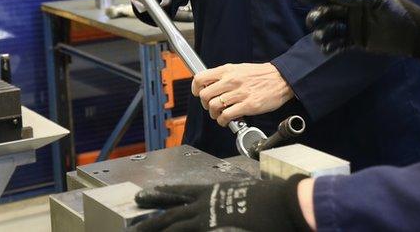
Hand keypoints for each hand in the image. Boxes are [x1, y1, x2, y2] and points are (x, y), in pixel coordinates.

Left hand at [132, 175, 312, 231]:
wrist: (284, 202)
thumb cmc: (272, 200)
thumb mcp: (246, 198)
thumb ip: (231, 202)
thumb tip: (226, 206)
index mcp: (216, 191)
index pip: (184, 191)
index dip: (166, 193)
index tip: (152, 193)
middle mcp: (208, 201)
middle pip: (172, 206)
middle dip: (152, 208)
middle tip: (135, 204)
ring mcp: (208, 214)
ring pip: (173, 222)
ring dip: (154, 225)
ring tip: (136, 229)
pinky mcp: (211, 224)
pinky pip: (184, 230)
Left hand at [192, 63, 293, 126]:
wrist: (282, 79)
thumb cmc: (262, 75)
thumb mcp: (240, 68)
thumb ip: (224, 76)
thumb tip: (210, 85)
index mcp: (228, 70)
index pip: (200, 78)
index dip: (196, 89)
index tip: (198, 94)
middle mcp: (231, 81)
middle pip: (204, 96)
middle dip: (205, 105)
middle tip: (211, 107)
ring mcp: (240, 93)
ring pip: (213, 107)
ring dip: (214, 114)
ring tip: (221, 115)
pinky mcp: (248, 105)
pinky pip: (226, 116)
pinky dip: (223, 121)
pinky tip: (228, 120)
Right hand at [296, 0, 419, 64]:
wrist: (414, 34)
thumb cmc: (399, 11)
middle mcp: (351, 10)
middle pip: (326, 11)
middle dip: (317, 15)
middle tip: (316, 20)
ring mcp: (352, 26)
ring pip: (329, 28)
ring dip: (322, 32)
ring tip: (324, 37)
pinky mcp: (356, 41)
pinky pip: (338, 43)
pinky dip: (330, 46)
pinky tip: (328, 49)